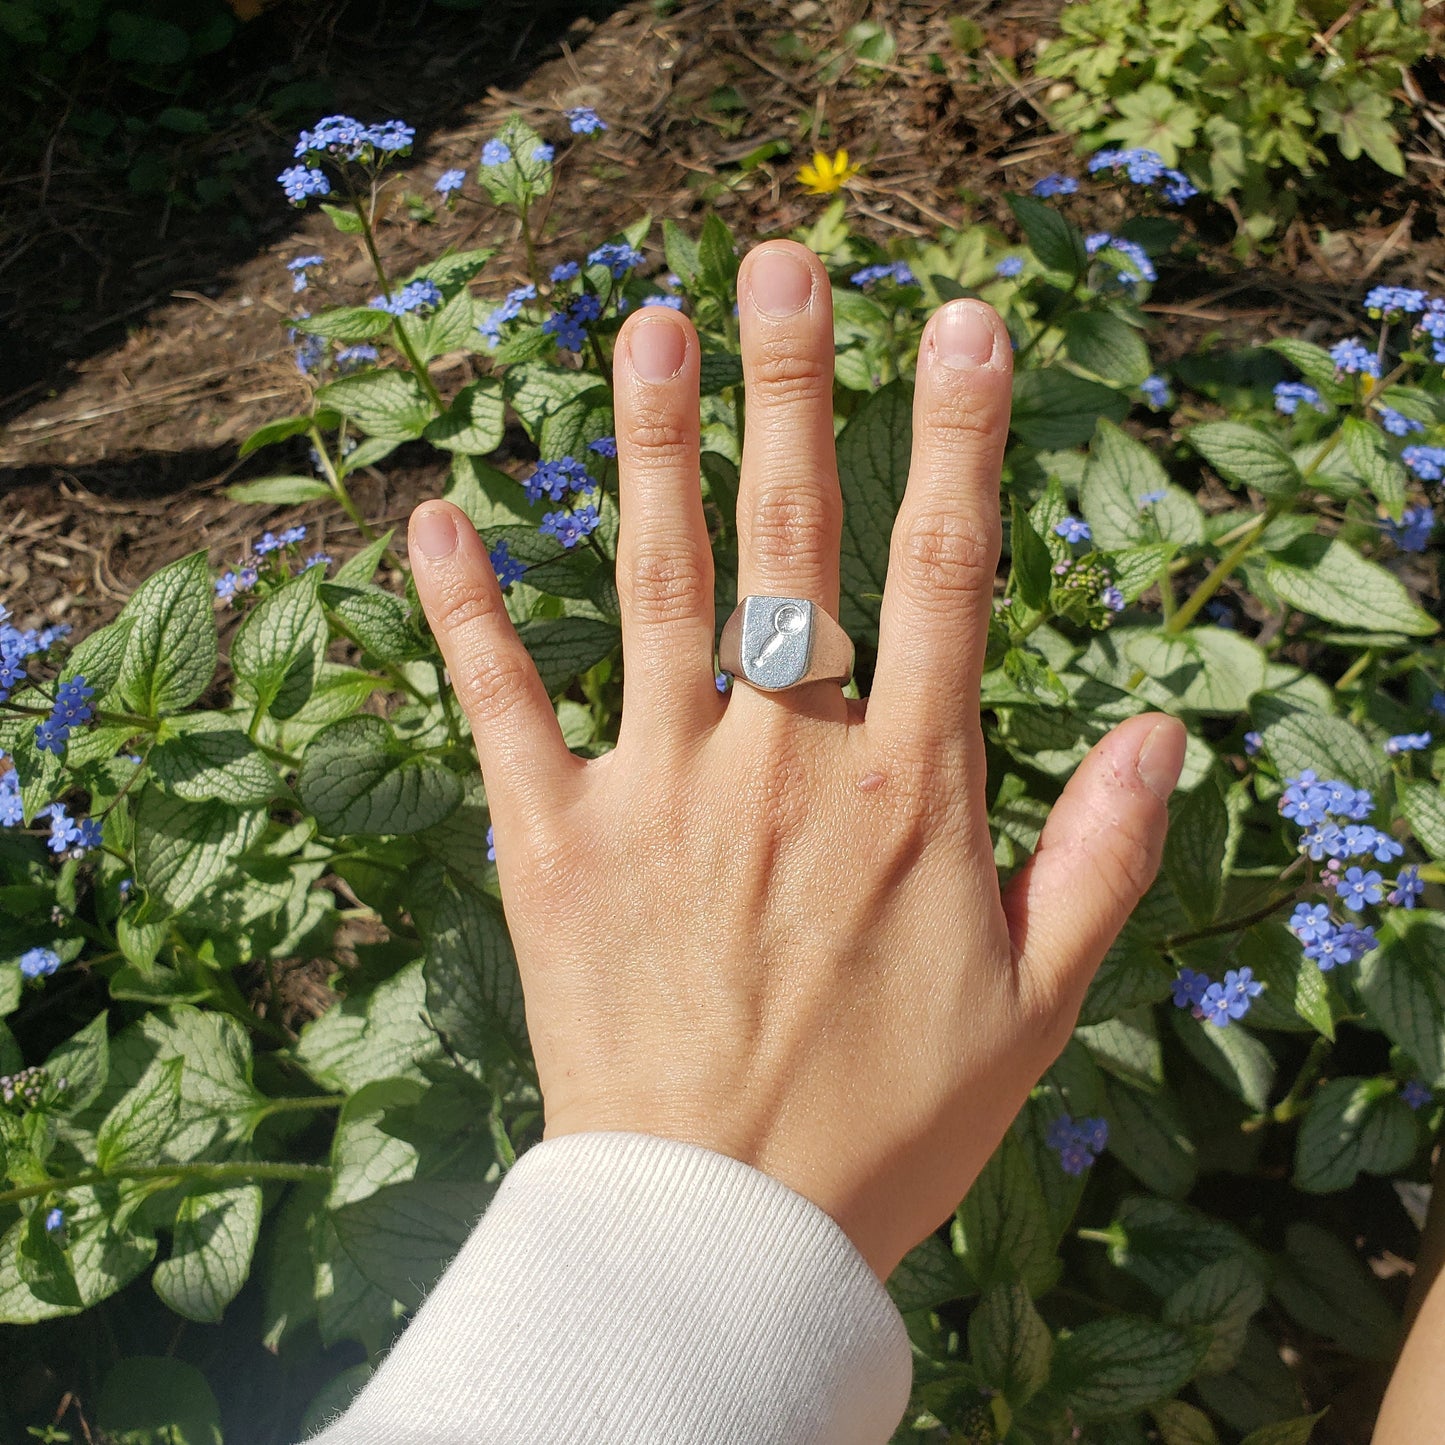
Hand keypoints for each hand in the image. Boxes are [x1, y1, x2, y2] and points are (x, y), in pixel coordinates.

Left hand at [408, 241, 1184, 1280]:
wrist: (722, 1231)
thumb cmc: (889, 1121)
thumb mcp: (1035, 1005)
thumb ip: (1101, 860)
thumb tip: (1158, 733)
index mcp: (905, 793)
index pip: (943, 575)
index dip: (956, 437)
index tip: (961, 323)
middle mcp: (780, 765)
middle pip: (789, 542)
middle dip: (791, 391)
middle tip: (783, 259)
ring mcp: (658, 795)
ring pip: (653, 587)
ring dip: (651, 447)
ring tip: (647, 325)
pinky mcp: (555, 846)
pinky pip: (503, 707)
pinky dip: (465, 613)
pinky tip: (436, 517)